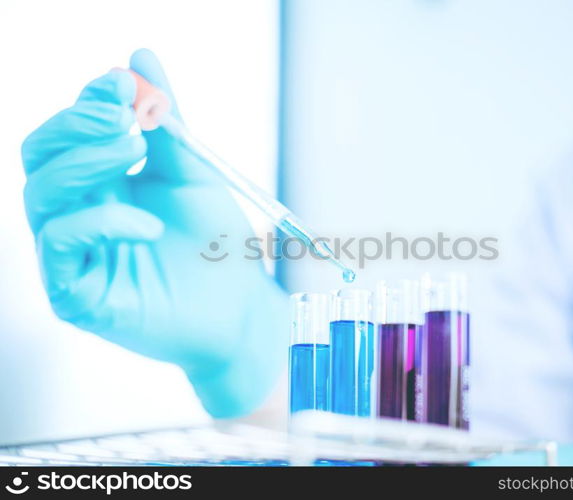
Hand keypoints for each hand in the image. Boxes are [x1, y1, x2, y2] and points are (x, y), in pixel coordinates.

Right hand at [21, 49, 287, 416]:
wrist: (241, 309)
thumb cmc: (218, 244)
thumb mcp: (194, 172)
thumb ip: (166, 121)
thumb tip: (139, 54)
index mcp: (102, 184)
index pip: (71, 132)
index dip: (89, 102)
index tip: (123, 81)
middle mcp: (78, 214)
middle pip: (41, 156)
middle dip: (75, 125)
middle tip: (121, 113)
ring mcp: (72, 255)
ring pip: (41, 194)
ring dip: (84, 161)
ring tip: (133, 148)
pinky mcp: (76, 294)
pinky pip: (61, 245)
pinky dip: (100, 221)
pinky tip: (148, 225)